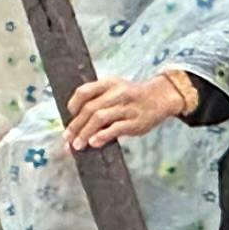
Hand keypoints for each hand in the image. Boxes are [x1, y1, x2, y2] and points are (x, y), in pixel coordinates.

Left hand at [65, 69, 194, 150]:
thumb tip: (76, 124)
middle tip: (67, 138)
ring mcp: (126, 108)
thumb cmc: (132, 97)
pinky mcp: (135, 122)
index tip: (70, 116)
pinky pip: (115, 128)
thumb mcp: (115, 90)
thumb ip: (98, 102)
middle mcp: (117, 94)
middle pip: (89, 109)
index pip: (84, 91)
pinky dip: (102, 136)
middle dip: (75, 125)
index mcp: (108, 84)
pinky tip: (94, 143)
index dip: (73, 105)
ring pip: (99, 119)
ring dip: (85, 133)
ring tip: (77, 145)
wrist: (160, 97)